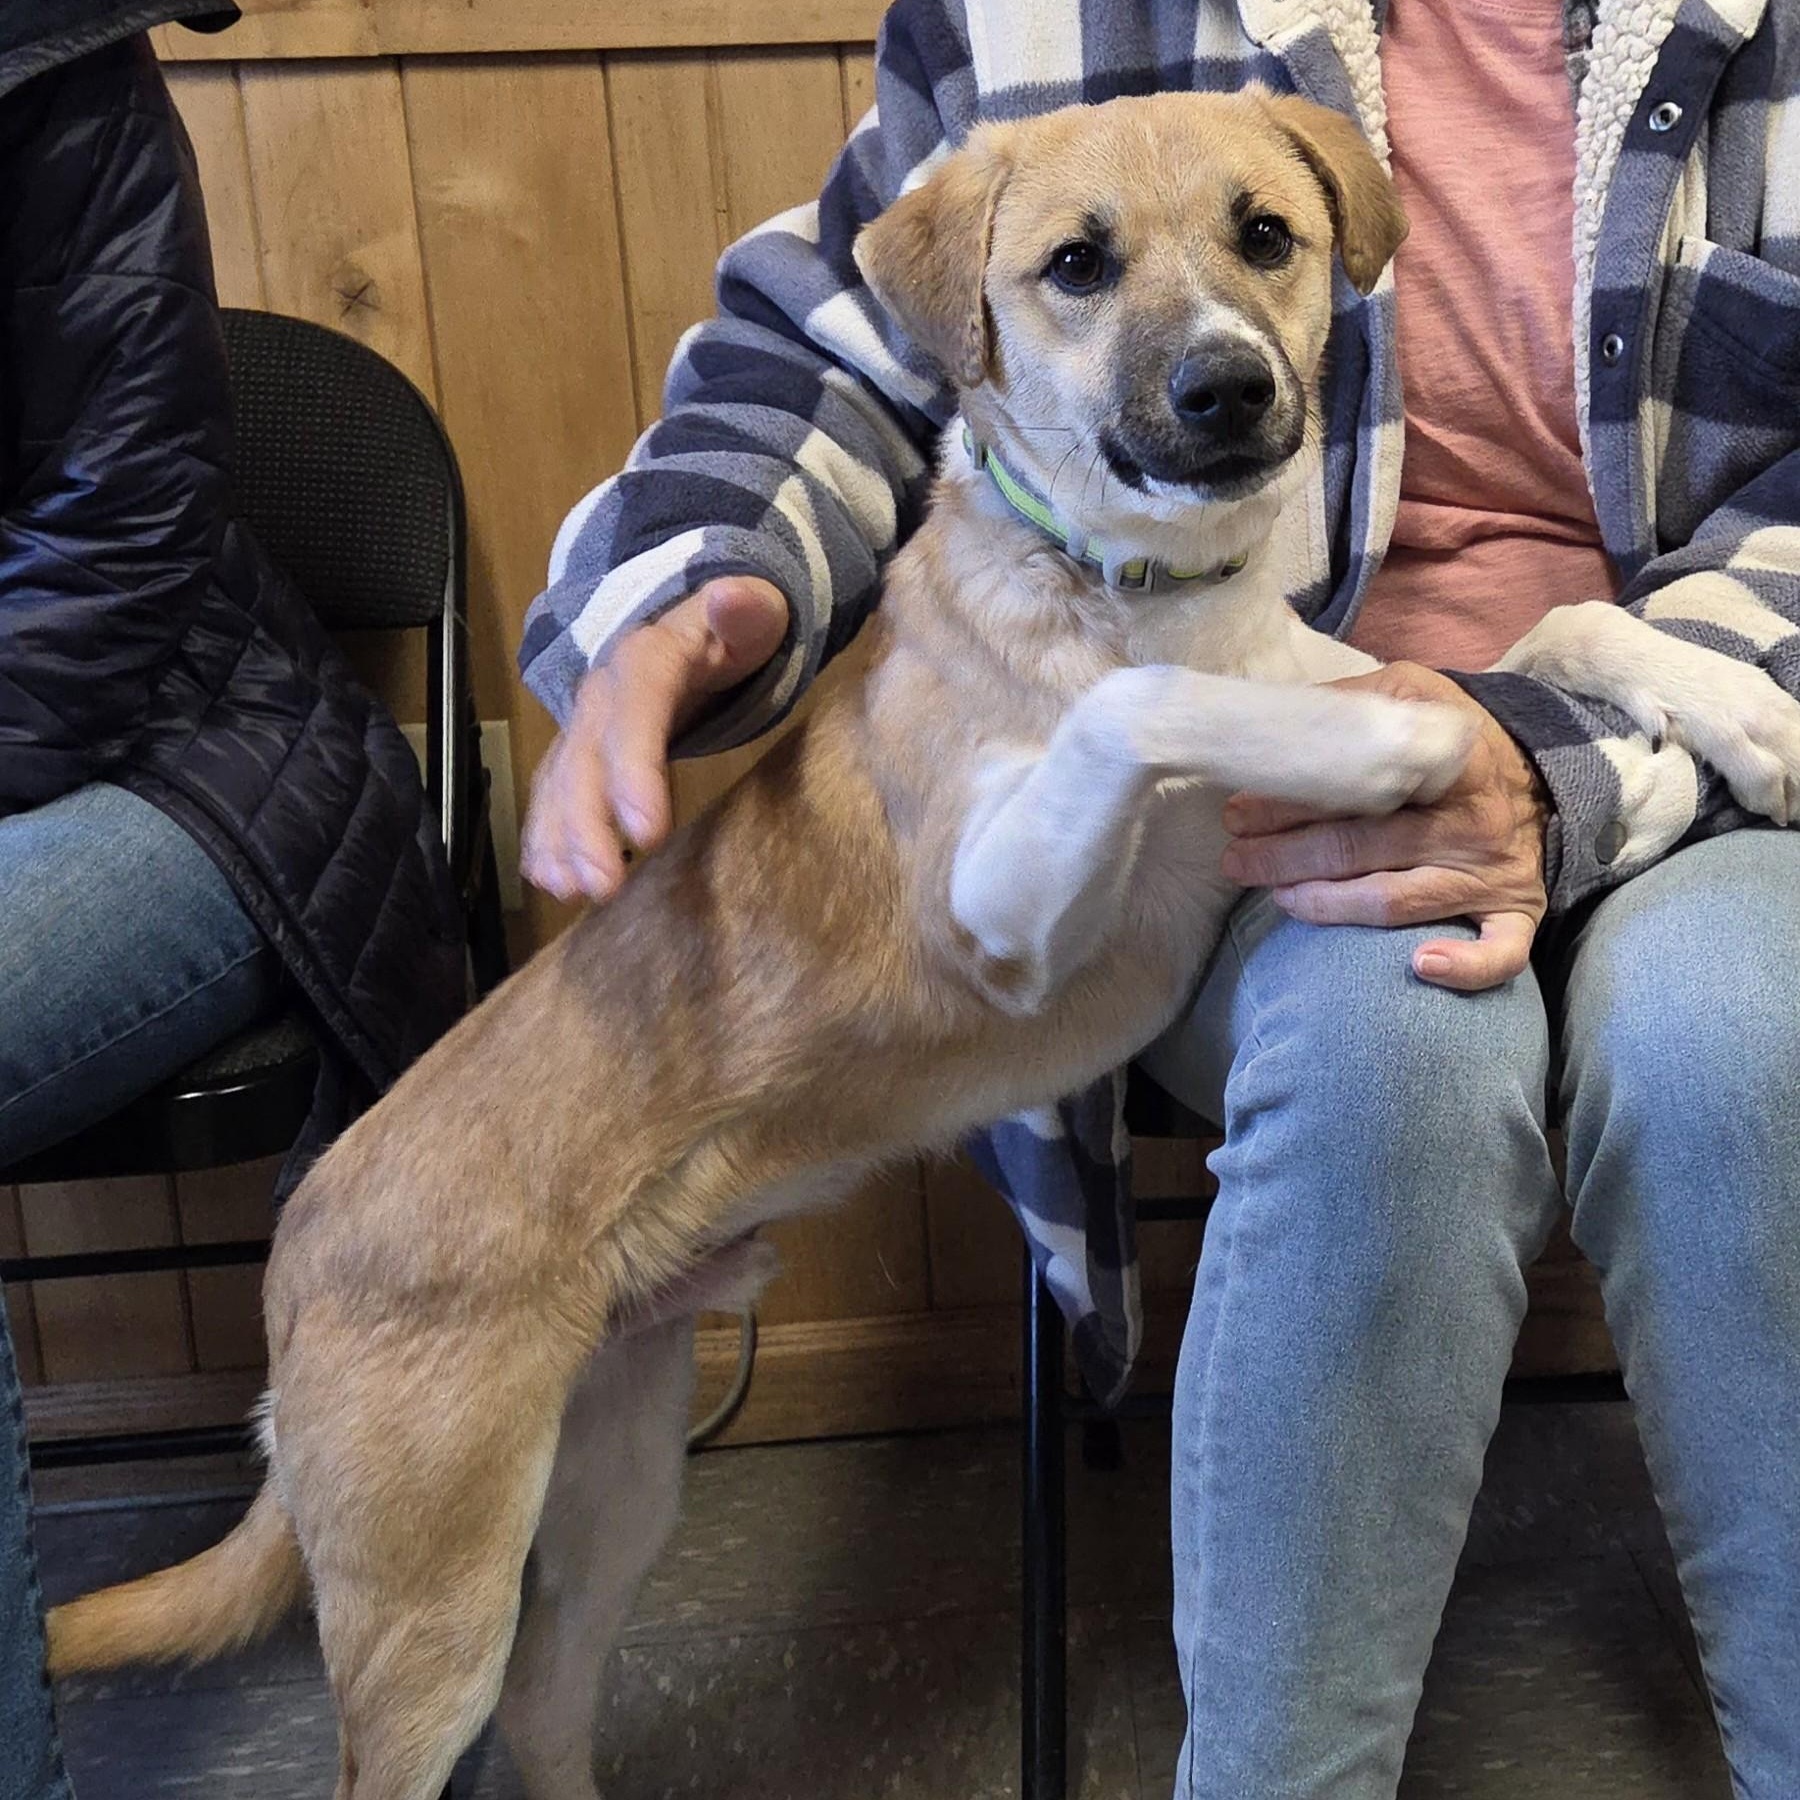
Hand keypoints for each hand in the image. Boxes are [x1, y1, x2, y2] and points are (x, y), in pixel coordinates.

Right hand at [521, 576, 788, 901]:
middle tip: (603, 885)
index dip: (634, 768)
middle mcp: (603, 692)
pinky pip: (554, 792)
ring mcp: (585, 723)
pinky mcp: (583, 751)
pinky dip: (546, 835)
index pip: (635, 707)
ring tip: (569, 891)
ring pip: (560, 780)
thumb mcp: (754, 611)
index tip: (647, 831)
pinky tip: (549, 878)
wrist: (697, 621)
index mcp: (647, 656)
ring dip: (559, 838)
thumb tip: (731, 597)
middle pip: (585, 756)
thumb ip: (747, 609)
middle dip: (586, 823)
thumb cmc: (734, 628)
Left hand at [1218, 663, 1549, 991]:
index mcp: (1445, 764)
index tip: (1238, 812)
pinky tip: (1421, 966)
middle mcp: (1469, 822)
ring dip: (1329, 906)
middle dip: (1285, 857)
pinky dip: (1466, 965)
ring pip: (1396, 901)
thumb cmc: (1461, 741)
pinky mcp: (1515, 913)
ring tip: (1280, 899)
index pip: (1353, 789)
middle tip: (1237, 860)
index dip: (1286, 805)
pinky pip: (1500, 952)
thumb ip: (1353, 701)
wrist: (1546, 780)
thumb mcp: (1414, 693)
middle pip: (1360, 848)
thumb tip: (1282, 720)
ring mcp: (1493, 874)